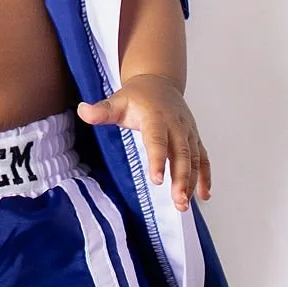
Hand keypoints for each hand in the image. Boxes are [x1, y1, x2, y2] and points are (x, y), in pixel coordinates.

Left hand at [77, 75, 211, 212]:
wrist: (159, 81)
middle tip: (178, 200)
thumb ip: (101, 110)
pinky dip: (205, 176)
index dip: (158, 160)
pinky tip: (204, 195)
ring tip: (185, 204)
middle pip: (181, 153)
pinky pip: (203, 158)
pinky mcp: (194, 138)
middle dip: (181, 178)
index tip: (157, 180)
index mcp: (156, 117)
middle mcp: (176, 125)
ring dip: (192, 181)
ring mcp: (188, 132)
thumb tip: (82, 111)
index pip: (157, 140)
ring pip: (194, 158)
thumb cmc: (136, 96)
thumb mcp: (117, 101)